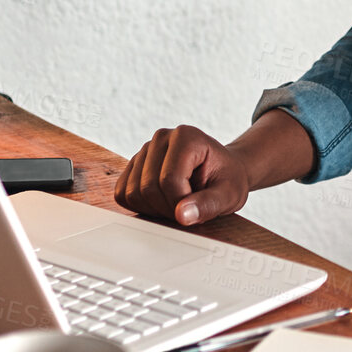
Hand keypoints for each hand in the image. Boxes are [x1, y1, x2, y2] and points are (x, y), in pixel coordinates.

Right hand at [114, 125, 250, 225]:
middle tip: (189, 207)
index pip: (169, 180)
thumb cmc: (227, 181)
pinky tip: (163, 201)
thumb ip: (208, 205)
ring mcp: (145, 149)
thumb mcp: (228, 195)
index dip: (181, 203)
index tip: (197, 207)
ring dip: (155, 209)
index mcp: (186, 136)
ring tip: (178, 202)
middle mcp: (161, 137)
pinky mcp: (134, 164)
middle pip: (148, 187)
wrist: (222, 172)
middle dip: (167, 208)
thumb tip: (181, 215)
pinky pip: (123, 194)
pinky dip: (141, 206)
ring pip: (133, 193)